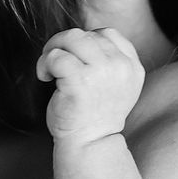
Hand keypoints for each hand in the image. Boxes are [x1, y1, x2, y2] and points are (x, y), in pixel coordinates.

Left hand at [38, 27, 144, 145]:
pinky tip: (45, 77)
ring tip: (49, 67)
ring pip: (72, 39)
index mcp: (132, 67)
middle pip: (87, 35)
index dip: (87, 41)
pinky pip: (57, 56)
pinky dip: (45, 63)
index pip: (109, 34)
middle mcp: (120, 66)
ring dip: (53, 48)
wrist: (90, 144)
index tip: (76, 58)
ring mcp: (101, 72)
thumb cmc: (95, 115)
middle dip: (65, 42)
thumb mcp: (116, 85)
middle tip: (54, 58)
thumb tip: (83, 37)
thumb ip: (110, 61)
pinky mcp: (79, 81)